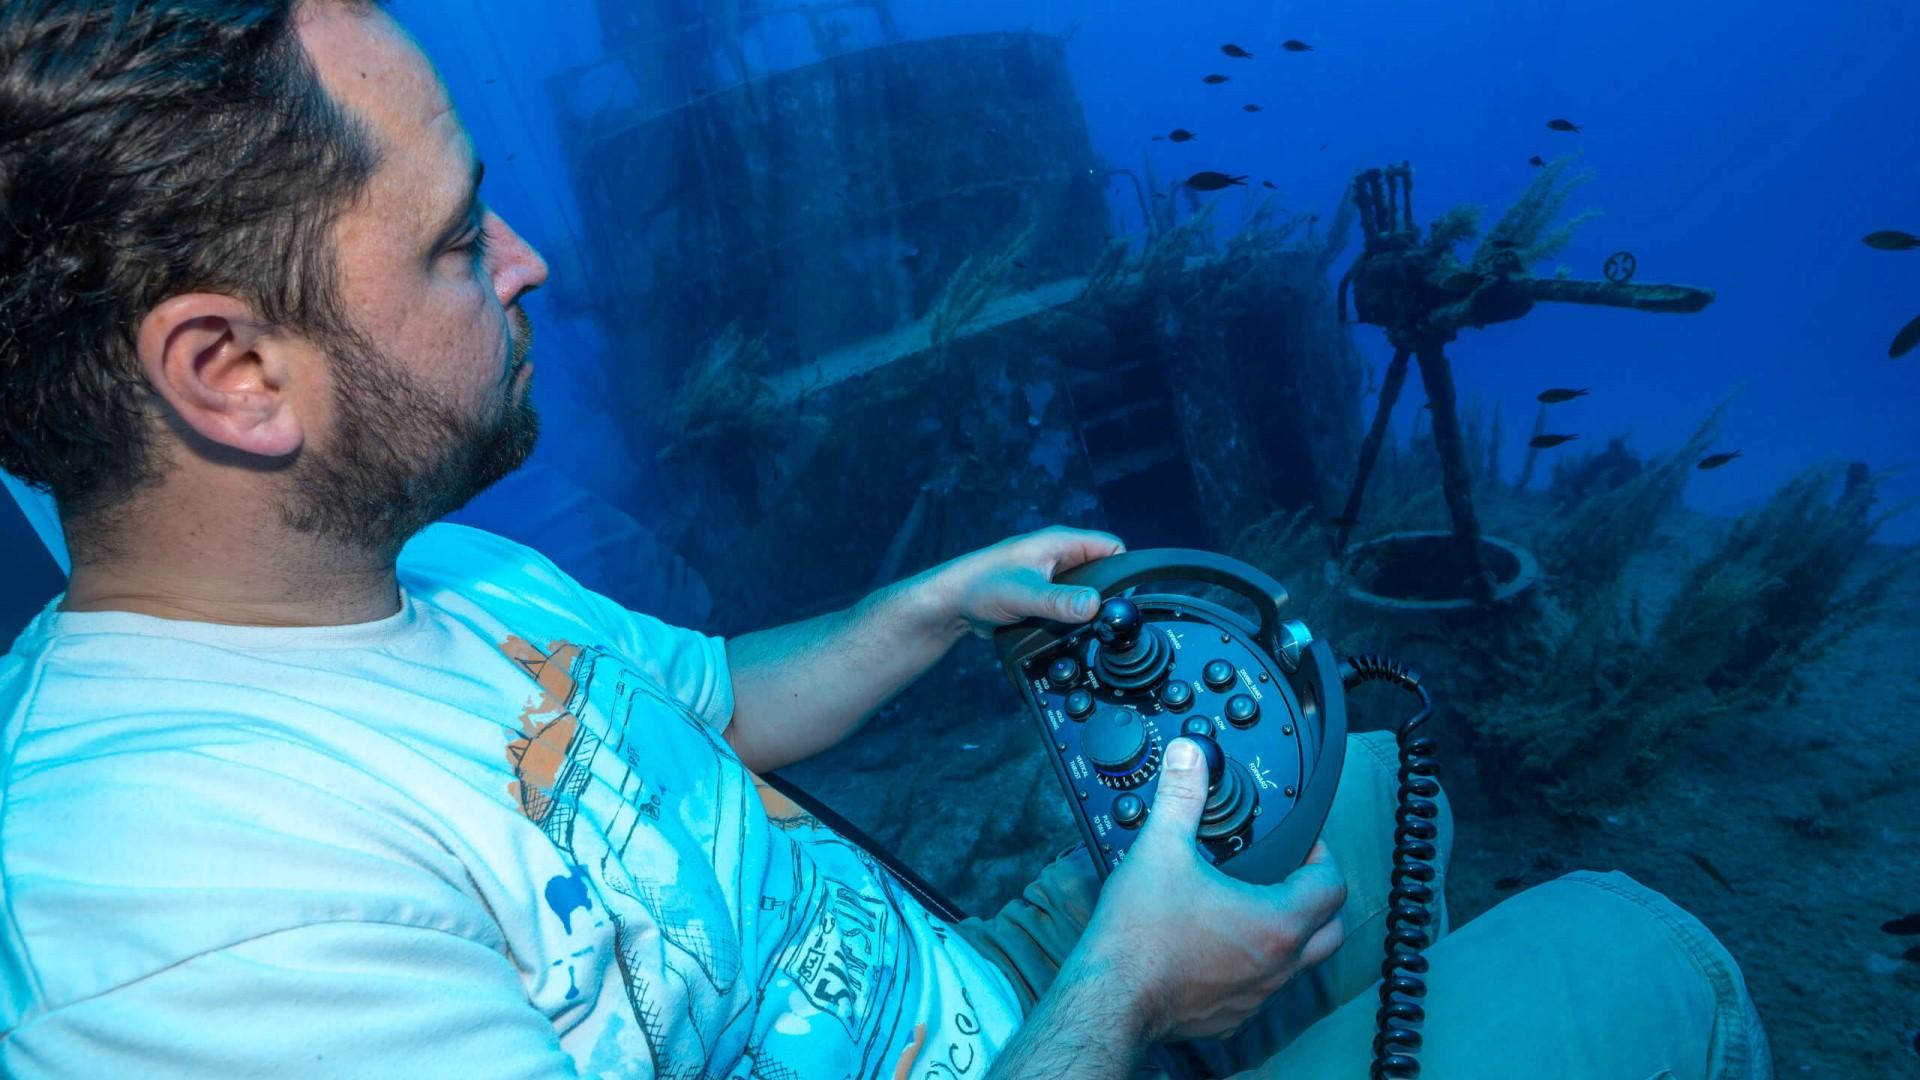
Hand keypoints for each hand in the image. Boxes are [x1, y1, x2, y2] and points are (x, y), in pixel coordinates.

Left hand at [928, 525, 1125, 639]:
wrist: (951, 603)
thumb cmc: (979, 586)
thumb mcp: (1024, 593)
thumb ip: (1059, 601)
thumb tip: (1094, 605)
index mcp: (1059, 542)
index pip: (1111, 547)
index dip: (1123, 571)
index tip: (1123, 599)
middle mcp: (1058, 555)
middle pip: (1102, 571)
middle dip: (1106, 593)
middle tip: (1105, 619)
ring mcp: (1051, 575)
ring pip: (1086, 590)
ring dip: (1087, 607)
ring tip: (1085, 626)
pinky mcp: (1043, 594)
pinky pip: (1070, 603)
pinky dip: (1073, 616)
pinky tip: (1068, 630)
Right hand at [1078, 738, 1346, 1041]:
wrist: (1110, 996)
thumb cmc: (1139, 935)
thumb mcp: (1161, 849)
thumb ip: (1181, 796)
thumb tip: (1190, 756)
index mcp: (1275, 921)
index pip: (1332, 886)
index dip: (1323, 856)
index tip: (1304, 845)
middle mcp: (1277, 965)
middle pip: (1331, 931)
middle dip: (1318, 898)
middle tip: (1293, 876)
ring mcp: (1257, 996)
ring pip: (1298, 965)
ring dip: (1289, 934)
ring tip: (1255, 907)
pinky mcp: (1232, 1018)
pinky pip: (1262, 991)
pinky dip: (1255, 967)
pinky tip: (1222, 948)